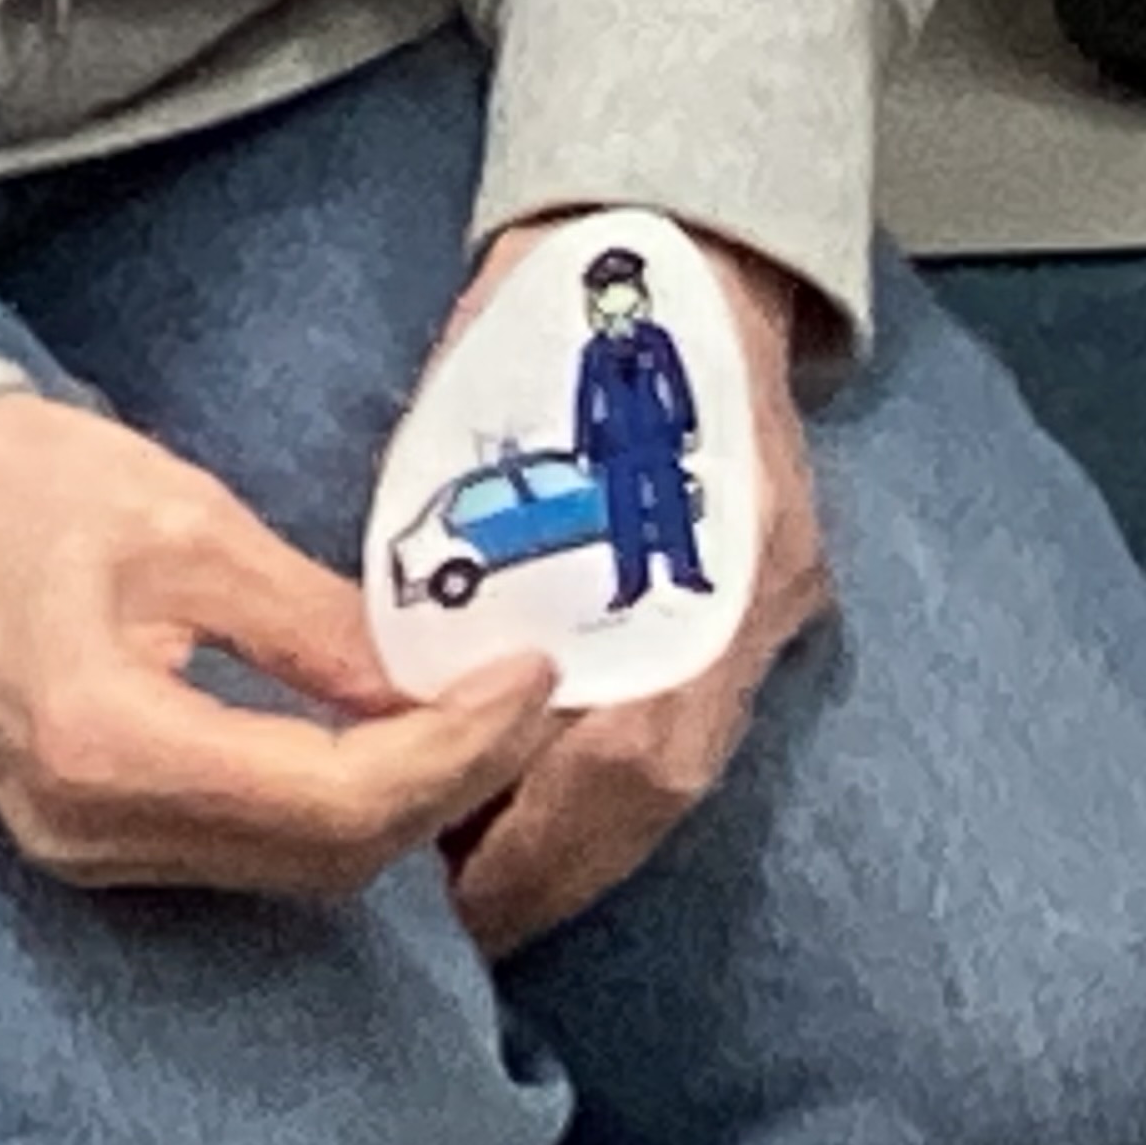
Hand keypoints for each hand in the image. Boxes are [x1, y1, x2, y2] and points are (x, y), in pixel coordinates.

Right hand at [0, 394, 560, 895]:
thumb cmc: (17, 488)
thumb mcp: (190, 528)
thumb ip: (320, 623)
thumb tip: (441, 679)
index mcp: (110, 749)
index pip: (336, 800)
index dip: (455, 749)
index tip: (532, 679)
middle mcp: (95, 830)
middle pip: (325, 856)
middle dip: (448, 783)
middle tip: (527, 697)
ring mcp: (86, 850)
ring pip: (295, 867)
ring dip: (403, 803)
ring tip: (481, 715)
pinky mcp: (94, 836)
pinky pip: (248, 849)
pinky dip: (337, 806)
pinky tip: (392, 739)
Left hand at [433, 220, 836, 958]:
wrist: (673, 231)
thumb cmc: (565, 305)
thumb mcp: (491, 407)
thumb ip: (459, 537)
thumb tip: (379, 665)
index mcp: (713, 540)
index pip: (643, 749)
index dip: (548, 836)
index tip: (453, 879)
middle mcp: (759, 585)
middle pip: (665, 784)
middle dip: (554, 867)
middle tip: (448, 913)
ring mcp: (766, 593)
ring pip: (678, 772)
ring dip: (575, 842)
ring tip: (470, 881)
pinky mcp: (752, 598)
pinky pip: (682, 730)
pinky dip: (600, 794)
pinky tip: (524, 817)